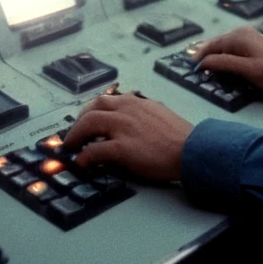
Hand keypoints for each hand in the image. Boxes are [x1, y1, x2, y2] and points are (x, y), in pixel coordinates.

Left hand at [62, 94, 192, 181]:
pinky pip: (95, 150)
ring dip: (75, 135)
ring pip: (89, 124)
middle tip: (73, 134)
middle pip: (92, 108)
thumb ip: (141, 114)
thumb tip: (129, 122)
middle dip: (79, 120)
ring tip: (71, 147)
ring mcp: (123, 127)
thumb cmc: (178, 135)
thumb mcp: (158, 114)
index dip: (90, 111)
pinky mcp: (123, 148)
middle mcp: (126, 109)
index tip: (85, 121)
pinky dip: (84, 156)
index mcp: (135, 101)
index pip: (105, 100)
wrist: (191, 149)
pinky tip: (82, 163)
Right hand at [191, 27, 262, 96]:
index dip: (200, 57)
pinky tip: (220, 65)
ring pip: (222, 46)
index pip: (212, 45)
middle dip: (205, 56)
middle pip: (216, 44)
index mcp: (239, 36)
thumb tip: (203, 62)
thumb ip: (224, 64)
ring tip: (205, 69)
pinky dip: (223, 56)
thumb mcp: (246, 70)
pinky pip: (230, 48)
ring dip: (214, 57)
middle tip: (195, 70)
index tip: (191, 70)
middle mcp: (241, 32)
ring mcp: (246, 36)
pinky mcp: (249, 43)